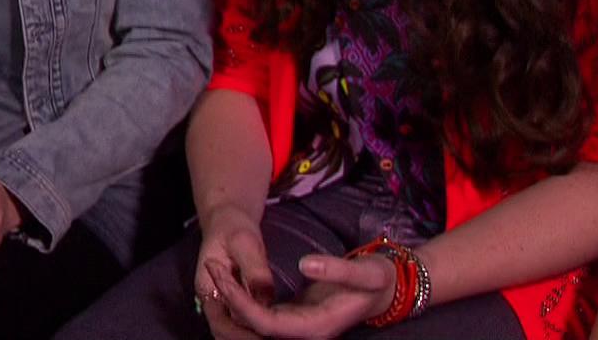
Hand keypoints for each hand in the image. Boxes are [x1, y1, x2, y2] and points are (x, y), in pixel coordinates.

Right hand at [194, 205, 269, 339]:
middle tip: (275, 339)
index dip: (241, 334)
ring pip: (231, 331)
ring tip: (275, 337)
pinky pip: (239, 324)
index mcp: (208, 287)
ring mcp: (222, 302)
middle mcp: (212, 300)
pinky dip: (252, 331)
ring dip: (249, 336)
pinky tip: (271, 332)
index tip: (264, 336)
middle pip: (224, 333)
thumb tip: (266, 300)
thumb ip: (255, 271)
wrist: (228, 219)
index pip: (220, 323)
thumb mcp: (245, 243)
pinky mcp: (233, 302)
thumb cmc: (233, 227)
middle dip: (246, 339)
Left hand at [209, 251, 397, 339]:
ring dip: (229, 308)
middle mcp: (303, 334)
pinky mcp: (292, 319)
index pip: (266, 324)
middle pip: (252, 334)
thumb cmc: (379, 280)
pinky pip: (259, 320)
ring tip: (212, 274)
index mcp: (316, 328)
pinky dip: (240, 305)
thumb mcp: (367, 272)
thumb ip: (339, 269)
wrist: (387, 290)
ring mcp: (296, 329)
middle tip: (210, 271)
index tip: (223, 276)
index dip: (241, 303)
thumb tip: (307, 265)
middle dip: (227, 309)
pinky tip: (226, 283)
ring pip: (252, 330)